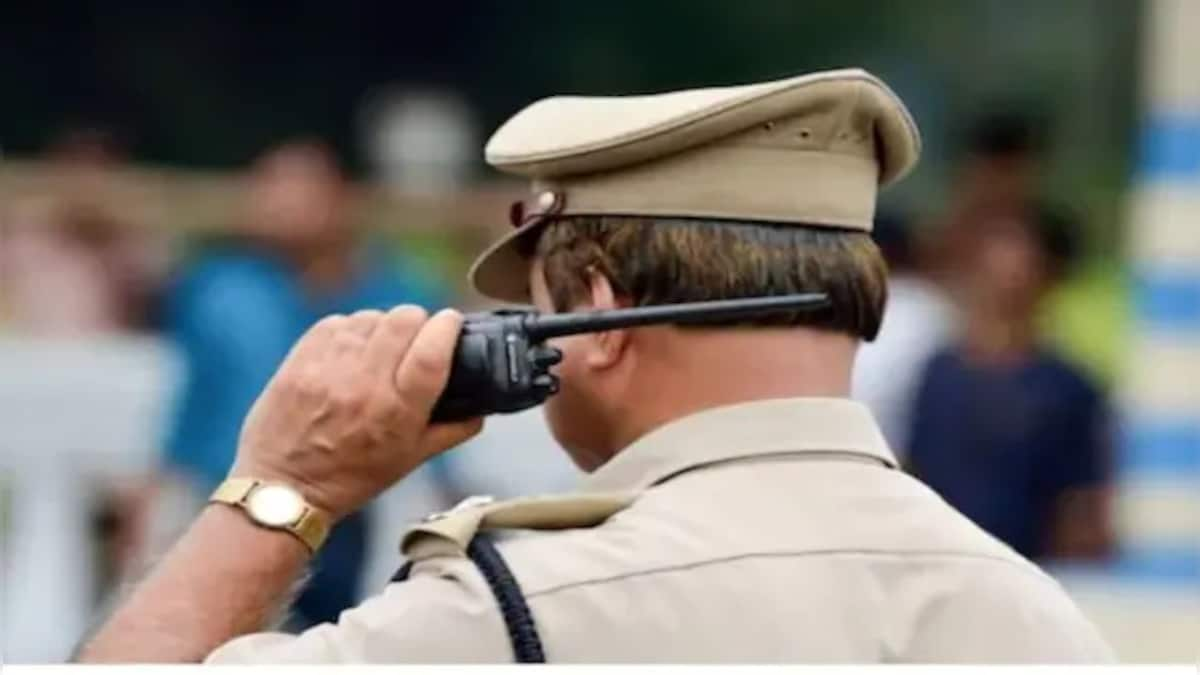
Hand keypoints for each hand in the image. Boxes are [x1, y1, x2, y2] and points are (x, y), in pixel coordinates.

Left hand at [229, 306, 482, 519]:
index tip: (452, 323)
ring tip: (380, 348)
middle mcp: (364, 384)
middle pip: (404, 319)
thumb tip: (481, 409)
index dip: (448, 327)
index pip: (433, 349)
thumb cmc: (350, 478)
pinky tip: (351, 351)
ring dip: (383, 326)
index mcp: (397, 411)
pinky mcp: (300, 360)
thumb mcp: (410, 461)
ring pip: (371, 317)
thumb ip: (452, 431)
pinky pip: (337, 322)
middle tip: (416, 338)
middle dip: (418, 322)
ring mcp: (328, 369)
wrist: (284, 488)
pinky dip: (350, 331)